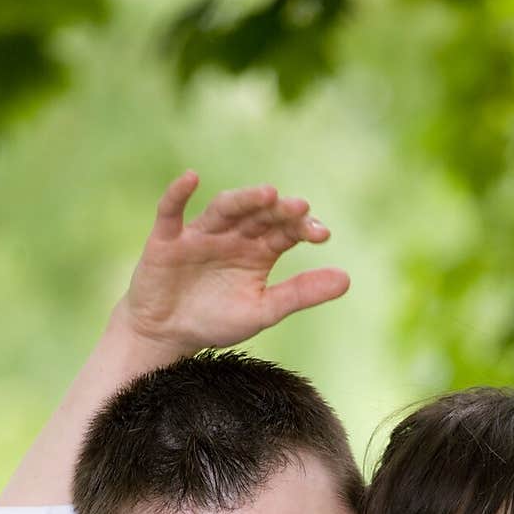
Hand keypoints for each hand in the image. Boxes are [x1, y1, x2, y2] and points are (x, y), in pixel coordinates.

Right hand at [117, 170, 349, 356]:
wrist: (167, 335)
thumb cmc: (216, 320)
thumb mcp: (263, 311)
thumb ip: (301, 294)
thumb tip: (347, 279)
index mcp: (259, 249)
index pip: (286, 229)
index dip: (303, 227)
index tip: (321, 233)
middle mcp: (233, 235)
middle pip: (259, 214)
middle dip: (278, 210)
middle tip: (300, 208)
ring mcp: (201, 234)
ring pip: (224, 209)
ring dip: (244, 199)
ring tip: (267, 194)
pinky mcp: (167, 239)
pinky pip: (171, 211)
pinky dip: (178, 193)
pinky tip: (190, 178)